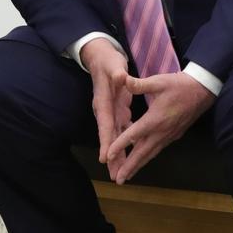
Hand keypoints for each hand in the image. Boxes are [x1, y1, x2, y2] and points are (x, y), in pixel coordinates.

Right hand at [80, 38, 132, 176]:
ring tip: (121, 172)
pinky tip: (131, 154)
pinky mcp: (117, 110)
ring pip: (115, 137)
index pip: (105, 124)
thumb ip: (118, 72)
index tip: (105, 158)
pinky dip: (125, 143)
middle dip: (112, 156)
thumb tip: (121, 76)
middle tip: (115, 175)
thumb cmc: (108, 61)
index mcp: (104, 102)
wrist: (101, 57)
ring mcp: (110, 112)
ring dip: (118, 154)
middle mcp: (105, 110)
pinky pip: (121, 130)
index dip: (106, 141)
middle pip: (108, 137)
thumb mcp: (113, 64)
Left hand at [106, 72, 215, 184]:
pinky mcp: (174, 135)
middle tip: (118, 180)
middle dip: (130, 167)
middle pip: (142, 152)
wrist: (203, 90)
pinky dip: (147, 157)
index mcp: (155, 119)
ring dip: (138, 165)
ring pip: (151, 154)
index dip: (120, 145)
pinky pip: (157, 149)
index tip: (108, 156)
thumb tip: (123, 80)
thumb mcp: (158, 81)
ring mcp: (168, 135)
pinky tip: (141, 160)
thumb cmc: (179, 85)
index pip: (133, 135)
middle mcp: (161, 131)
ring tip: (127, 176)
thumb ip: (140, 84)